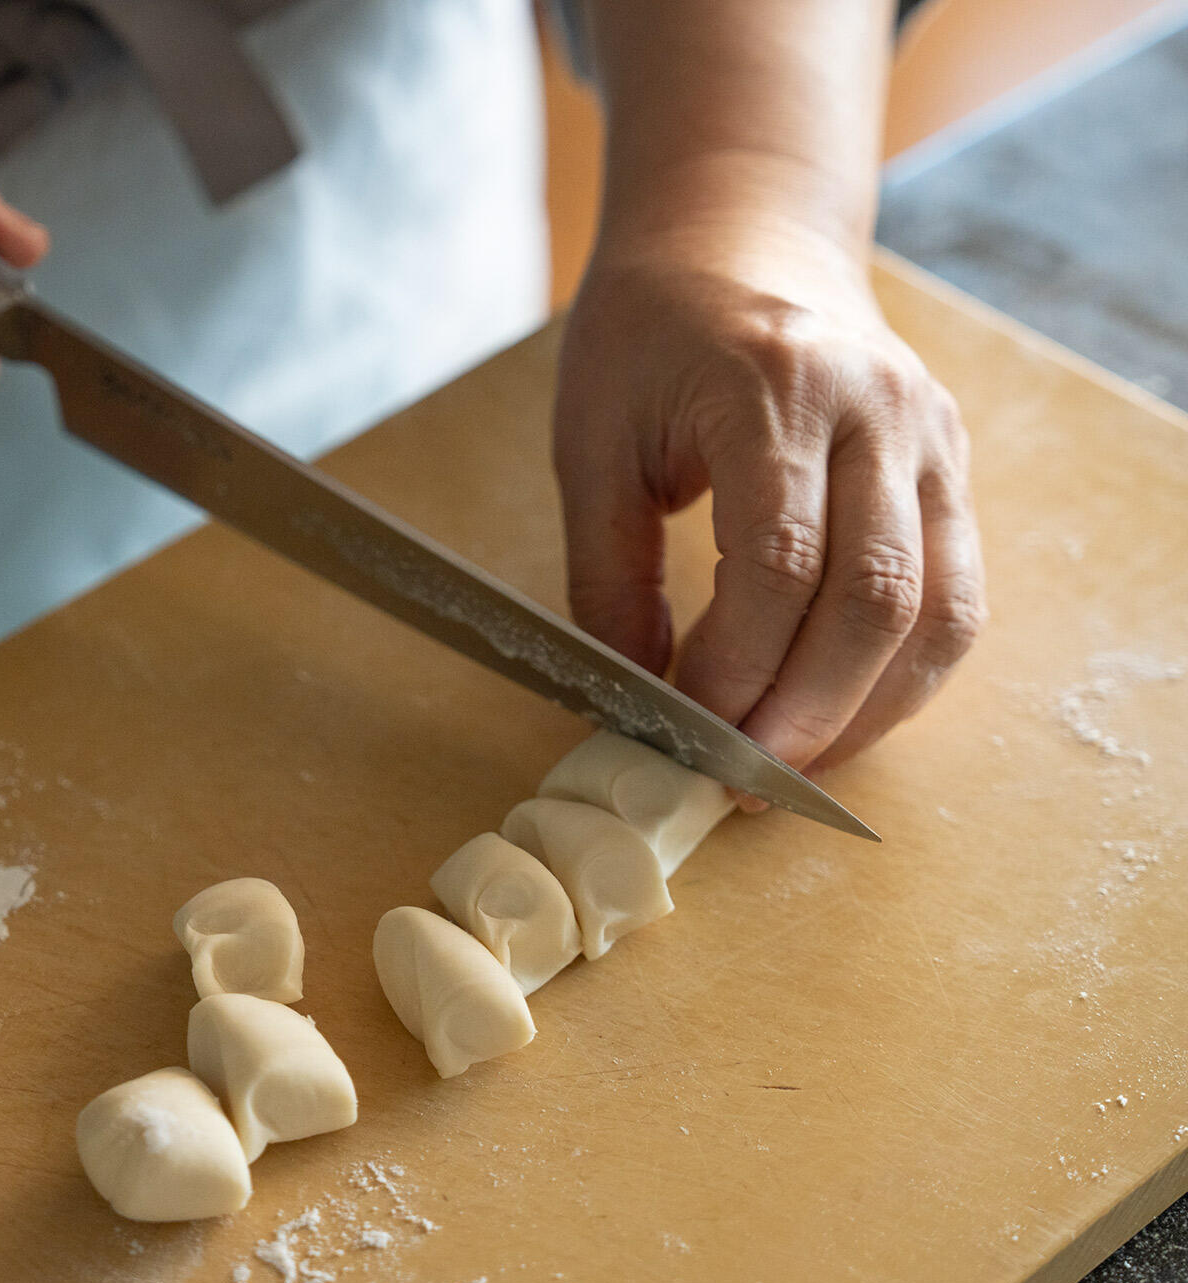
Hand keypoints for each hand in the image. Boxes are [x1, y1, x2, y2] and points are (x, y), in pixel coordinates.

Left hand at [553, 223, 986, 779]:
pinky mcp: (951, 467)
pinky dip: (901, 676)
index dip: (733, 670)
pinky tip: (838, 715)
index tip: (679, 733)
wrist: (739, 234)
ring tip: (789, 771)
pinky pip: (956, 597)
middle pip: (876, 600)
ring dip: (867, 714)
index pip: (777, 563)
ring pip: (940, 613)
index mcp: (776, 389)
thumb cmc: (647, 333)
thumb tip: (630, 699)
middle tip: (739, 782)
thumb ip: (607, 575)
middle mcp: (880, 411)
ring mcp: (932, 438)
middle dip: (806, 715)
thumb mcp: (592, 442)